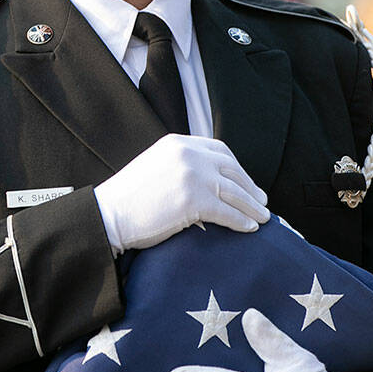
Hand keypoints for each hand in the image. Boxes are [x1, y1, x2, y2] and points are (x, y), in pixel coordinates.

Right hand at [93, 135, 268, 252]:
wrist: (108, 214)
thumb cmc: (129, 198)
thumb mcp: (156, 167)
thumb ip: (181, 166)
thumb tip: (209, 181)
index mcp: (179, 142)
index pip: (220, 150)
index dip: (238, 168)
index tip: (247, 183)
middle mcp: (188, 154)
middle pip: (232, 169)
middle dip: (250, 188)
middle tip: (262, 202)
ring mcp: (192, 176)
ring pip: (234, 192)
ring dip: (252, 207)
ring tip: (263, 218)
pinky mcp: (193, 200)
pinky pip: (227, 211)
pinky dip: (241, 221)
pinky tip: (249, 228)